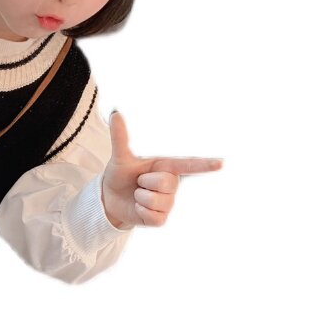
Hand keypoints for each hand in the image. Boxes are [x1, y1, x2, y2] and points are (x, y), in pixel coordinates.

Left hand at [101, 111, 222, 228]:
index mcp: (166, 166)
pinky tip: (138, 208)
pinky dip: (141, 211)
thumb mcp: (120, 156)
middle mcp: (171, 184)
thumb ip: (120, 136)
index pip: (189, 165)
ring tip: (137, 194)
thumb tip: (115, 113)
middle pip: (165, 182)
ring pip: (157, 200)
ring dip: (140, 197)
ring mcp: (168, 202)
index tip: (221, 163)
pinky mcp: (161, 219)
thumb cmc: (121, 174)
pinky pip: (154, 216)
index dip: (205, 164)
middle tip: (138, 182)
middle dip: (144, 181)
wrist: (110, 197)